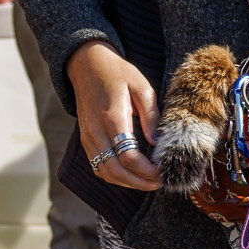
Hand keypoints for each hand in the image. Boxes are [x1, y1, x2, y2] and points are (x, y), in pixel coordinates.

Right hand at [68, 41, 159, 190]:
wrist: (87, 65)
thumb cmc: (118, 74)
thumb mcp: (142, 87)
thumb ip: (151, 116)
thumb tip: (157, 142)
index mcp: (112, 117)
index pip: (129, 156)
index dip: (147, 171)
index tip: (163, 173)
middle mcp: (96, 131)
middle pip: (116, 171)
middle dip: (140, 182)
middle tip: (159, 183)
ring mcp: (88, 138)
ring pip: (105, 172)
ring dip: (127, 183)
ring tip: (148, 182)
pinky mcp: (85, 140)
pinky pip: (98, 166)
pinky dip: (115, 176)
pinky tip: (132, 175)